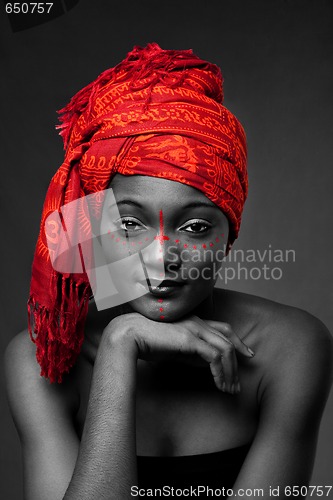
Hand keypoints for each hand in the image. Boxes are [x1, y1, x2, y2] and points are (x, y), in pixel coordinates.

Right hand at [103, 313, 254, 393]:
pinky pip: (214, 357)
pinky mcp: (191, 339)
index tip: (247, 355)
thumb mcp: (176, 351)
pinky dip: (220, 372)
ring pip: (225, 349)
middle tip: (237, 385)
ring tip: (228, 389)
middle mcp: (198, 322)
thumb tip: (209, 365)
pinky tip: (219, 385)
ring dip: (230, 371)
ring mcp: (195, 328)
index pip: (224, 329)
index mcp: (194, 321)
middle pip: (228, 340)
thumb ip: (192, 355)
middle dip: (237, 363)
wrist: (130, 337)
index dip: (238, 342)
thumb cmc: (148, 343)